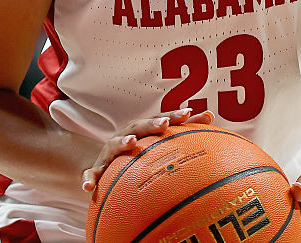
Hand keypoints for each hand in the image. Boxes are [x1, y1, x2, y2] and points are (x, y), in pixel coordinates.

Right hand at [81, 108, 213, 191]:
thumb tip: (212, 116)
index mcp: (142, 130)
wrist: (102, 163)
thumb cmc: (137, 151)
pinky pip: (90, 174)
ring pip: (114, 145)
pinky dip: (89, 178)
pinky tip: (88, 187)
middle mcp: (126, 135)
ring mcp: (109, 152)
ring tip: (130, 142)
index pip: (160, 119)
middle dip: (152, 123)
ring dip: (122, 142)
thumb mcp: (155, 143)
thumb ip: (183, 131)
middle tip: (165, 124)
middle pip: (138, 126)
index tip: (189, 113)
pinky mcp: (96, 169)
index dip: (174, 115)